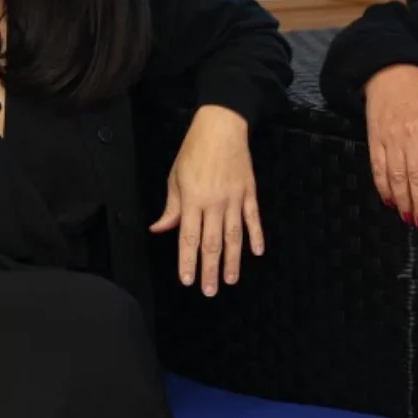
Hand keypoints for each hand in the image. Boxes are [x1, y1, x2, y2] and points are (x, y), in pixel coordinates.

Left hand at [149, 105, 262, 295]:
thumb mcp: (175, 177)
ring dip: (233, 261)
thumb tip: (159, 230)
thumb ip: (171, 207)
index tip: (187, 281)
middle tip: (210, 291)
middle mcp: (214, 203)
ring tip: (231, 280)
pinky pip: (253, 218)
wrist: (222, 125)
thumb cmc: (194, 150)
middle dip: (210, 269)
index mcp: (193, 200)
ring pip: (234, 236)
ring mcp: (234, 199)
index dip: (187, 262)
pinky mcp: (249, 192)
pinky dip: (256, 236)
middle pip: (212, 243)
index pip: (188, 238)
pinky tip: (258, 252)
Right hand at [364, 64, 417, 231]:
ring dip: (403, 201)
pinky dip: (383, 187)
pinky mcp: (374, 140)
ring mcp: (390, 140)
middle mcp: (411, 137)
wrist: (392, 75)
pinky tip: (390, 201)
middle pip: (416, 178)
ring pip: (396, 177)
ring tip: (409, 217)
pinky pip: (378, 168)